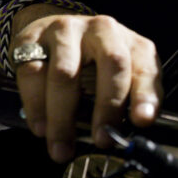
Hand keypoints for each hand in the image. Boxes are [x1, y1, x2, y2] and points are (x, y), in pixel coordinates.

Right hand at [11, 5, 162, 162]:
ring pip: (64, 73)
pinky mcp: (32, 38)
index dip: (145, 95)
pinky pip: (32, 73)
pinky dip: (36, 106)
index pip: (145, 68)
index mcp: (132, 44)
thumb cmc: (96, 63)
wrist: (57, 30)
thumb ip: (134, 100)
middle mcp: (102, 30)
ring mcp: (66, 30)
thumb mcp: (125, 76)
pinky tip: (40, 127)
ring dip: (63, 117)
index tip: (142, 120)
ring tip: (62, 147)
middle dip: (107, 106)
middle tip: (102, 140)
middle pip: (111, 62)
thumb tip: (138, 126)